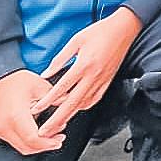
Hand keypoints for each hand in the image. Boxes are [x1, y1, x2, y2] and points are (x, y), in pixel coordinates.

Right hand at [0, 69, 62, 155]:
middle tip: (58, 139)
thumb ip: (57, 98)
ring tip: (50, 135)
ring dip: (36, 145)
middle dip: (45, 146)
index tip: (59, 140)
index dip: (48, 143)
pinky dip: (26, 141)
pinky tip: (37, 132)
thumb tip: (72, 105)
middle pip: (27, 147)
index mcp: (16, 115)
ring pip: (20, 147)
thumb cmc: (16, 80)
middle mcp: (4, 126)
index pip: (33, 139)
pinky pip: (13, 142)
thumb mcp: (41, 86)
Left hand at [30, 7, 141, 137]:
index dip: (47, 101)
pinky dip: (84, 107)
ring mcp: (102, 80)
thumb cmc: (100, 32)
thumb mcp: (76, 40)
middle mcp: (93, 76)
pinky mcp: (108, 81)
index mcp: (83, 65)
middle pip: (72, 103)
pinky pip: (94, 99)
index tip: (37, 109)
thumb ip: (60, 58)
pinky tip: (77, 110)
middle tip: (45, 131)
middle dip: (57, 119)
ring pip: (84, 104)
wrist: (124, 29)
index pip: (61, 88)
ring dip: (70, 116)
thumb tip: (46, 73)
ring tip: (58, 125)